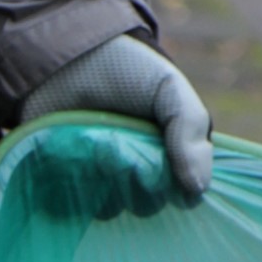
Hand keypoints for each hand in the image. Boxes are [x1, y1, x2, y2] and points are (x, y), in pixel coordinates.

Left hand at [18, 34, 212, 198]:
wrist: (66, 54)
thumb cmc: (125, 70)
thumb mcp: (169, 90)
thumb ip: (191, 131)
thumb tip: (197, 190)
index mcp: (167, 156)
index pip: (180, 193)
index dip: (173, 180)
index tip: (163, 158)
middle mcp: (135, 174)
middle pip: (145, 204)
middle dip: (136, 177)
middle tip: (121, 143)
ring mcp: (98, 179)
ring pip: (109, 207)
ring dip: (103, 181)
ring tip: (92, 145)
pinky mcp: (64, 181)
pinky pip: (71, 206)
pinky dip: (72, 188)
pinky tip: (71, 157)